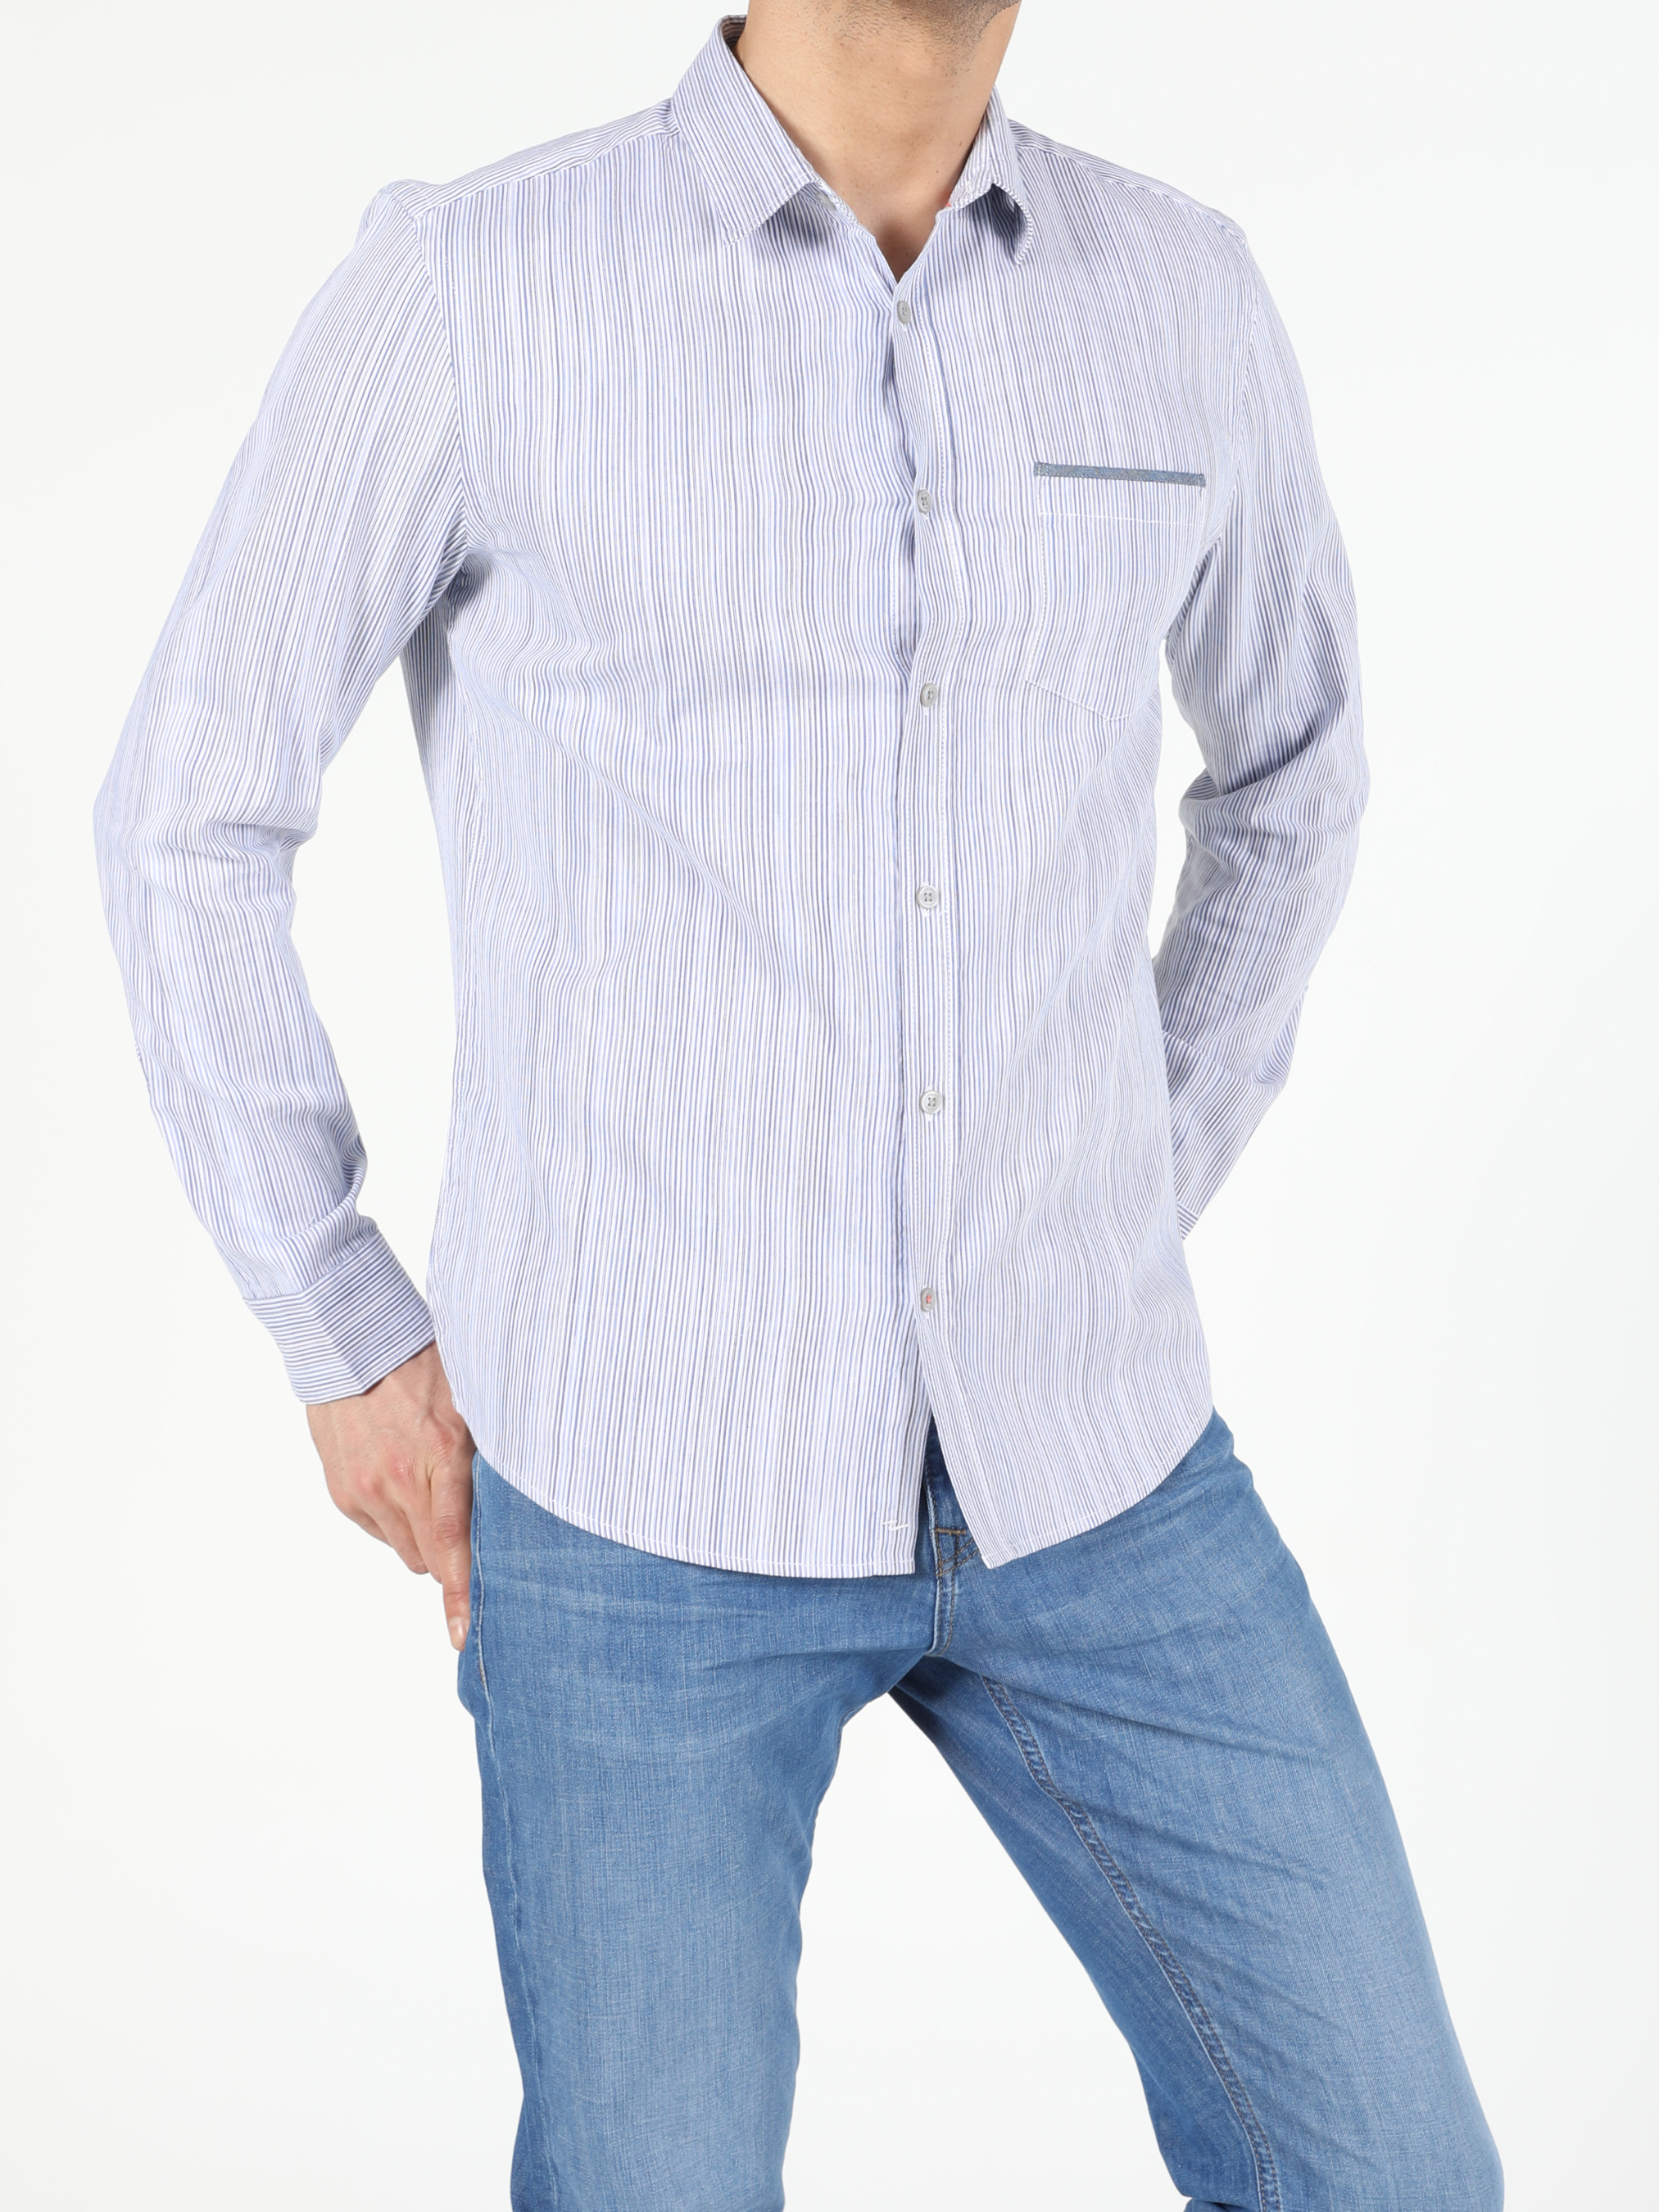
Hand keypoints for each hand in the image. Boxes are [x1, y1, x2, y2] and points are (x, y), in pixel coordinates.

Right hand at [306, 1342, 476, 1648]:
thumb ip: (488, 1460)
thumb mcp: (471, 1405)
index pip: (452, 1545)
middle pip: (429, 1557)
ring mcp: (364, 1490)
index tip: (464, 1635)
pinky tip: (398, 1474)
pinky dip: (392, 1515)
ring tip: (425, 1482)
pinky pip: (377, 1528)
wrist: (351, 1343)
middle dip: (448, 1549)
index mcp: (439, 1459)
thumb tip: (513, 1507)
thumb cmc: (423, 1366)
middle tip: (459, 1512)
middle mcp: (397, 1483)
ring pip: (403, 1547)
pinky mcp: (342, 1491)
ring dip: (419, 1531)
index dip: (460, 1594)